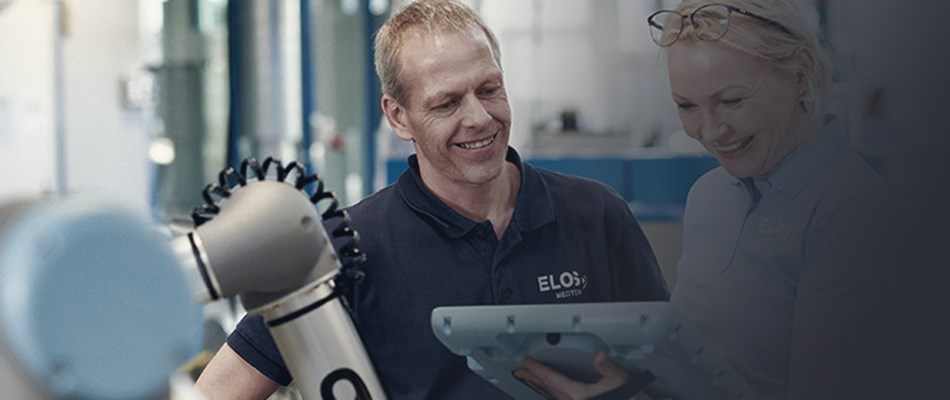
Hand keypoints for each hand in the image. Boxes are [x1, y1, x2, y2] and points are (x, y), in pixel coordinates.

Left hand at [513, 350, 644, 399]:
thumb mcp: (619, 380)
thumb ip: (607, 367)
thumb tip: (599, 355)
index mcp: (579, 395)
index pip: (553, 379)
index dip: (538, 369)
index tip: (526, 362)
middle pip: (548, 388)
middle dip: (533, 378)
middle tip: (520, 371)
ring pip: (551, 396)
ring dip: (540, 386)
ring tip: (529, 380)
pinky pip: (559, 399)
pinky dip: (550, 393)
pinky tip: (550, 392)